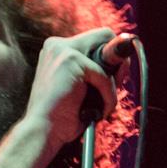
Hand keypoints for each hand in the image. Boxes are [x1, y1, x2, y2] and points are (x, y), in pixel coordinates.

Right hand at [24, 27, 122, 149]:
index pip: (96, 40)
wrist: (42, 131)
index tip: (112, 83)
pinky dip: (107, 95)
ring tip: (100, 104)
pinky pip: (104, 76)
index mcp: (57, 50)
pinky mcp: (71, 60)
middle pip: (105, 35)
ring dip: (111, 83)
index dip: (110, 60)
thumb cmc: (62, 117)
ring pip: (107, 54)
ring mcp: (63, 49)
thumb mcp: (81, 89)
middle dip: (116, 64)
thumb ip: (98, 72)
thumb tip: (124, 62)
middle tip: (111, 91)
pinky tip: (98, 110)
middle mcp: (58, 44)